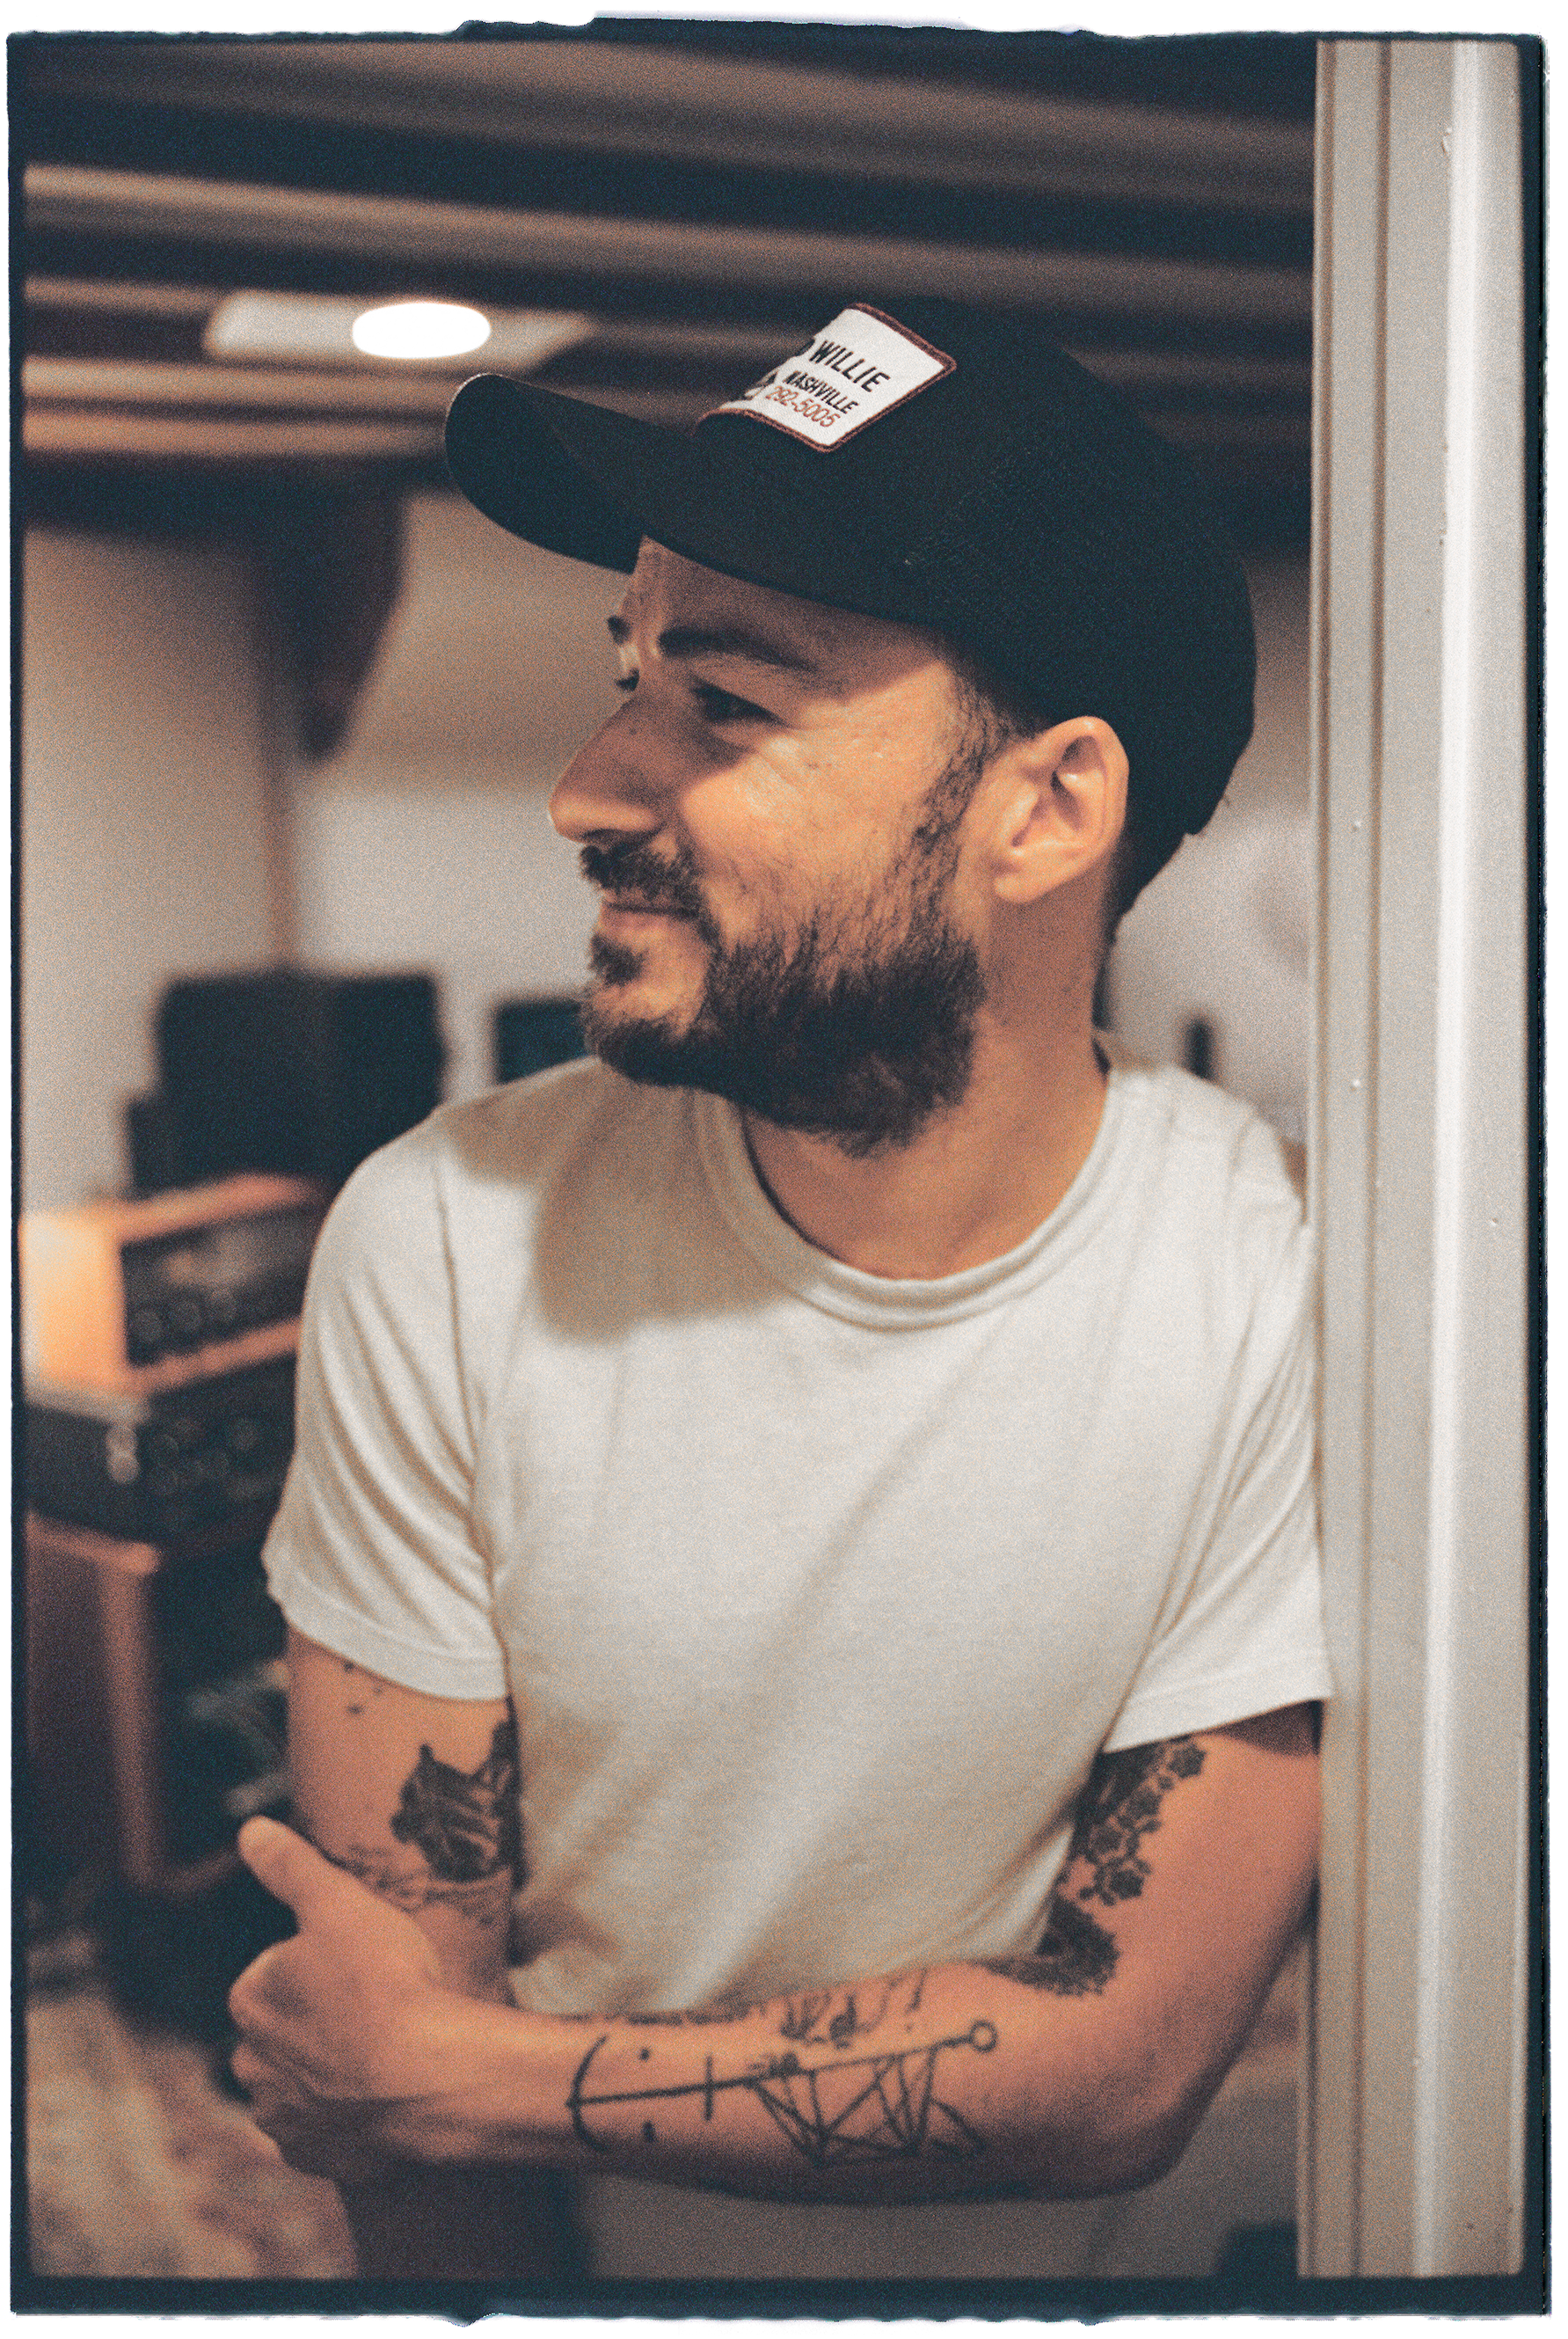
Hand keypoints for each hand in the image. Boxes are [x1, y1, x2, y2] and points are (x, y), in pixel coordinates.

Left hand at [229, 1815, 467, 2180]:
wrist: (430, 2078)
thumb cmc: (388, 1982)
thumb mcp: (339, 1902)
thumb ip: (291, 1866)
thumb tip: (249, 1832)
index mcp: (251, 2000)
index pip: (277, 1973)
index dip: (324, 1964)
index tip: (363, 1965)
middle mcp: (252, 2065)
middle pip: (285, 2032)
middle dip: (320, 2022)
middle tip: (377, 2008)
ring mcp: (284, 2118)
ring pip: (303, 2084)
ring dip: (332, 2072)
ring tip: (386, 2052)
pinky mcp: (318, 2159)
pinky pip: (329, 2132)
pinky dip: (351, 2117)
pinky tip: (386, 2095)